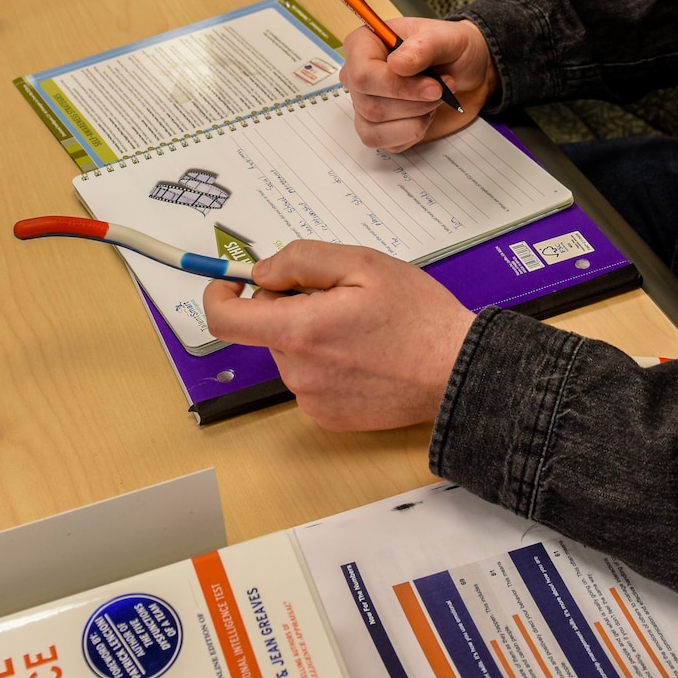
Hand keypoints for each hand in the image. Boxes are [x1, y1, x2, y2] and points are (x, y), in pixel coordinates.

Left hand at [203, 242, 473, 430]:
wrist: (459, 371)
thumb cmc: (418, 316)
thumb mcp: (363, 264)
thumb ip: (302, 260)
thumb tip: (262, 273)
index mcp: (301, 331)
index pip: (225, 321)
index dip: (219, 296)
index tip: (231, 283)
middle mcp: (299, 372)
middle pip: (267, 328)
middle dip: (290, 306)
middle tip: (340, 297)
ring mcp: (312, 400)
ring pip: (291, 352)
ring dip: (311, 335)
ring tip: (361, 329)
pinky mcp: (328, 417)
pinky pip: (309, 378)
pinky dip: (326, 361)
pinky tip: (364, 355)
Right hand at [340, 19, 495, 150]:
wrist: (463, 68)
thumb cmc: (450, 48)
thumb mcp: (447, 38)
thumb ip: (424, 46)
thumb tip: (398, 65)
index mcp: (363, 44)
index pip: (361, 75)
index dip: (397, 86)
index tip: (433, 87)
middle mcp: (356, 75)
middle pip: (370, 105)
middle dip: (414, 104)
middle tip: (442, 91)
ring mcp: (363, 104)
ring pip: (376, 128)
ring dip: (416, 119)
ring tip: (435, 99)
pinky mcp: (376, 128)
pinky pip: (387, 143)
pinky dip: (414, 132)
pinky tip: (426, 114)